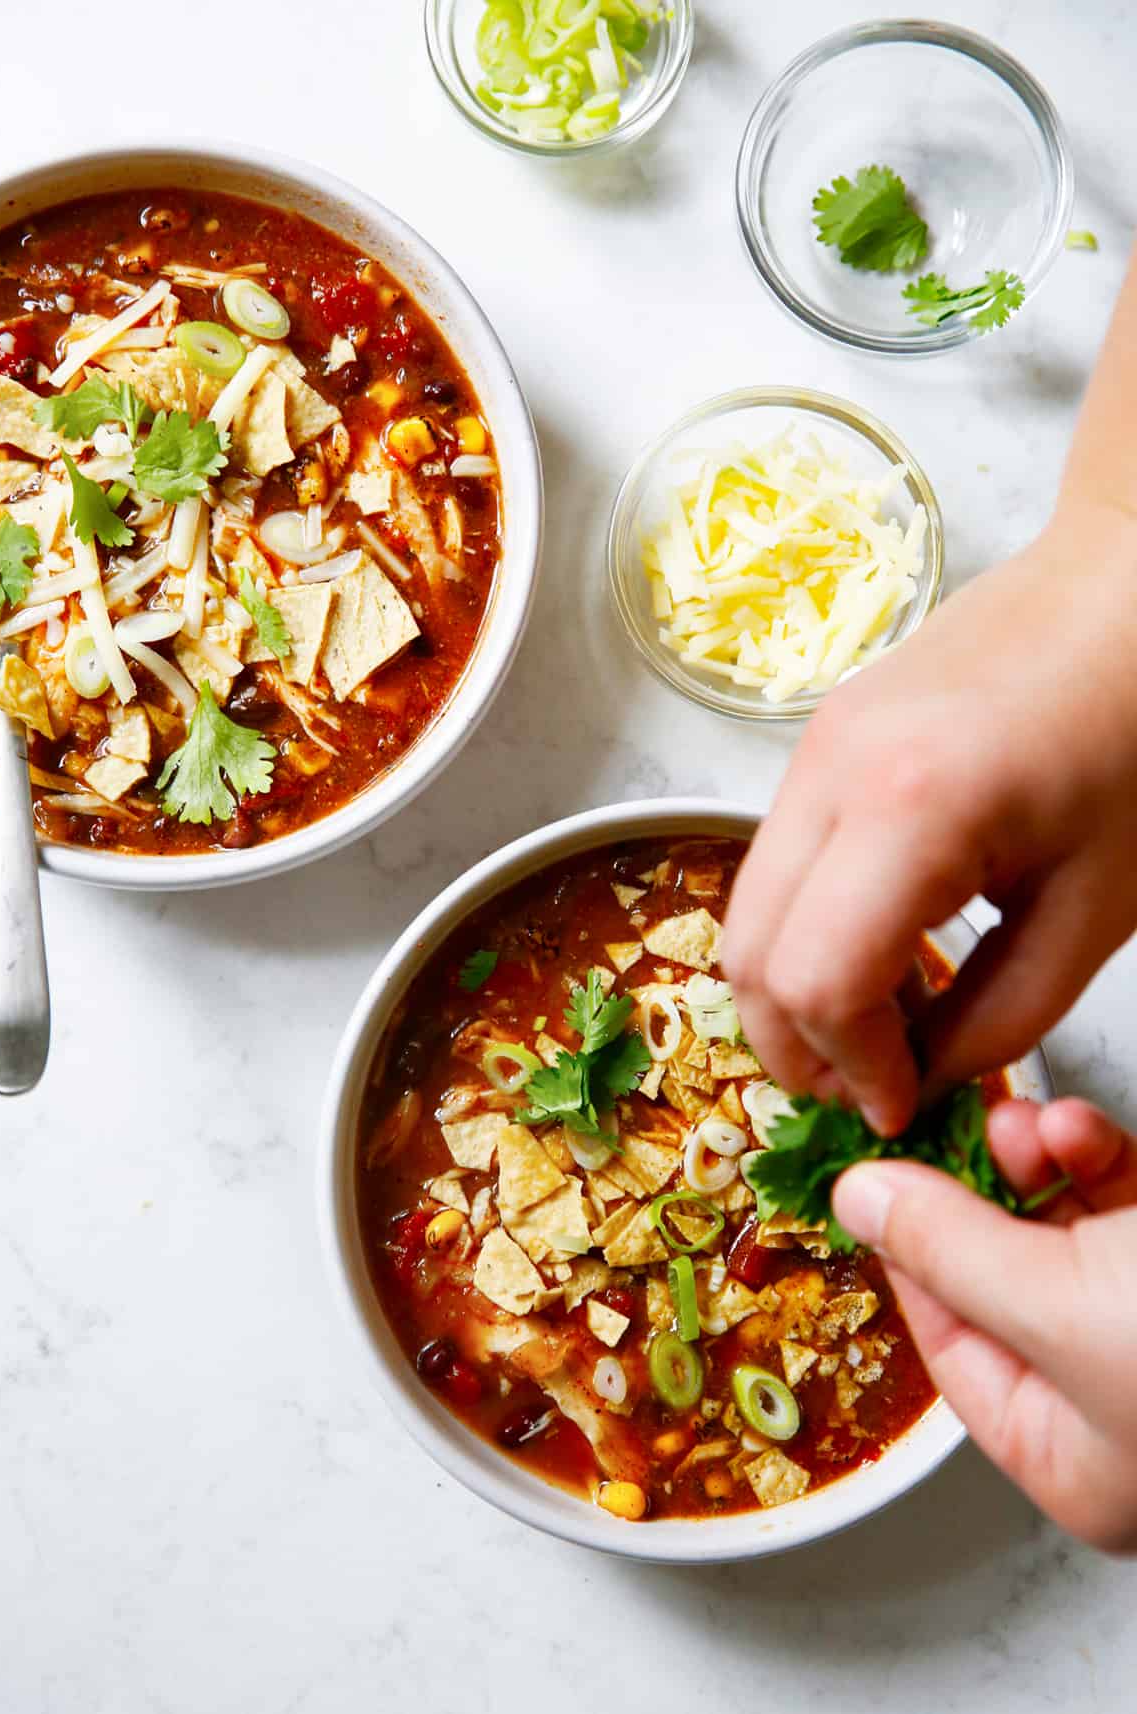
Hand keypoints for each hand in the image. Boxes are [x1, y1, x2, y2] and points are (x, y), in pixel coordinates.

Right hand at [721, 517, 1136, 1134]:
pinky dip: (803, 932)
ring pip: (743, 913)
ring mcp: (809, 749)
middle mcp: (829, 772)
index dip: (852, 1067)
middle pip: (746, 956)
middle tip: (872, 1086)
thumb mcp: (1095, 906)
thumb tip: (925, 1078)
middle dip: (796, 1046)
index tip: (904, 1104)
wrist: (1122, 586)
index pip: (814, 982)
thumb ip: (1002, 1015)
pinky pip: (773, 865)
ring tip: (879, 1026)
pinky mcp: (814, 741)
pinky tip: (878, 950)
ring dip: (792, 992)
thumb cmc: (1136, 733)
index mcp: (911, 808)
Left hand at [834, 1097, 1136, 1552]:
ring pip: (1064, 1229)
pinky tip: (1083, 1131)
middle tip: (952, 1128)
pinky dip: (1094, 1157)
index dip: (910, 1256)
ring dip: (1039, 1162)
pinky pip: (1118, 1204)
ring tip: (1029, 1124)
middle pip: (1005, 1281)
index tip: (873, 1177)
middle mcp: (1111, 1404)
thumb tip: (857, 1201)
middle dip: (979, 1191)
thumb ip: (951, 1252)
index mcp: (1071, 1460)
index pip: (951, 1350)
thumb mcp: (1063, 1307)